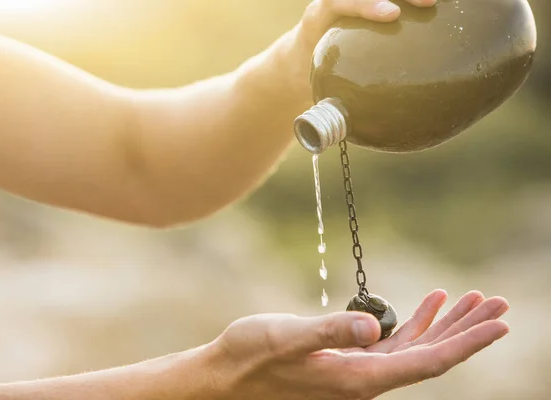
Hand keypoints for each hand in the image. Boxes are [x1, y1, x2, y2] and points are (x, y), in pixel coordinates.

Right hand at [211, 290, 508, 399]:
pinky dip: (415, 323)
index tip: (499, 323)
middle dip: (467, 330)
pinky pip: (394, 344)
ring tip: (471, 298)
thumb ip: (330, 332)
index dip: (467, 342)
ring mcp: (358, 371)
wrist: (226, 377)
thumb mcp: (287, 338)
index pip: (428, 362)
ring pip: (417, 349)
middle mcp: (366, 380)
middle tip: (499, 304)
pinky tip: (426, 305)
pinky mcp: (346, 361)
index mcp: (359, 379)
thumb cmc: (251, 358)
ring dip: (445, 324)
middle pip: (432, 356)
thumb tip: (374, 328)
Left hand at [274, 0, 436, 102]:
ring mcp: (359, 0)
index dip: (366, 4)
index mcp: (320, 17)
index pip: (339, 1)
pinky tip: (444, 6)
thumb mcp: (312, 83)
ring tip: (438, 3)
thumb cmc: (311, 73)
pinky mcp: (372, 2)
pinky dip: (412, 1)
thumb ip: (324, 106)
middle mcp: (340, 2)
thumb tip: (336, 134)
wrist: (303, 53)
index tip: (392, 14)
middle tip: (427, 3)